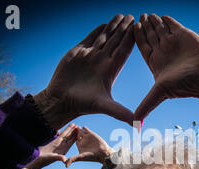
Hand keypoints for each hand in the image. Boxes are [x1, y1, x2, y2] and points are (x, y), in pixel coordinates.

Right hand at [26, 123, 77, 168]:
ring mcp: (59, 143)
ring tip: (74, 124)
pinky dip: (64, 131)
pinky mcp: (55, 141)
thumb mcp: (52, 158)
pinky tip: (66, 127)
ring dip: (70, 130)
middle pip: (70, 138)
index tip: (80, 133)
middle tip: (79, 127)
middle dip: (74, 132)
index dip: (76, 137)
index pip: (71, 142)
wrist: (38, 158)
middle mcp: (63, 146)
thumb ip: (59, 158)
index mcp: (64, 150)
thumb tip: (64, 159)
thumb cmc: (45, 159)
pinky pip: (60, 135)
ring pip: (66, 135)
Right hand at [34, 14, 135, 129]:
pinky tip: (104, 23)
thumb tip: (137, 123)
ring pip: (104, 38)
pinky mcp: (78, 53)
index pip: (123, 51)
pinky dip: (97, 31)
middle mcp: (102, 62)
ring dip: (113, 27)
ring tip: (121, 15)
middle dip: (124, 29)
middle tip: (132, 16)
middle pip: (116, 42)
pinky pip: (90, 39)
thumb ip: (120, 112)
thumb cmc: (82, 104)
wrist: (60, 100)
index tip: (138, 29)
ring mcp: (90, 57)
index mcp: (110, 70)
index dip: (130, 40)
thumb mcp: (103, 106)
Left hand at [65, 126, 113, 166]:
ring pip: (81, 132)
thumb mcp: (80, 157)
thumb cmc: (92, 156)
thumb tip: (66, 166)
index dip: (69, 137)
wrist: (102, 153)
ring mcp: (87, 137)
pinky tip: (81, 126)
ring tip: (74, 125)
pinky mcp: (91, 134)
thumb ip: (73, 159)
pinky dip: (84, 128)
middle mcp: (83, 141)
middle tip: (69, 128)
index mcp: (80, 146)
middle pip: (76, 135)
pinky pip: (87, 130)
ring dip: (77, 129)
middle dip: (73, 132)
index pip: (73, 140)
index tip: (64, 135)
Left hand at [133, 14, 198, 120]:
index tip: (129, 30)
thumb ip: (146, 105)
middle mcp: (163, 52)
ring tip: (146, 15)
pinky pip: (173, 25)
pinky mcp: (184, 35)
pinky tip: (160, 16)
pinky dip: (166, 20)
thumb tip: (134, 124)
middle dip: (142, 27)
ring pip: (159, 29)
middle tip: (136, 18)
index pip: (142, 47)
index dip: (136, 39)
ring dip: (152, 22)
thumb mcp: (159, 93)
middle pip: (149, 36)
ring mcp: (173, 43)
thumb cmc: (185, 85)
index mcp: (155, 62)